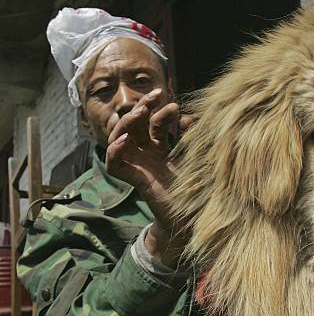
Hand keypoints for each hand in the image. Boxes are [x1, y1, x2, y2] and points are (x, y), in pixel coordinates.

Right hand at [106, 88, 193, 266]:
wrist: (194, 218)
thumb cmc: (198, 189)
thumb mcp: (197, 159)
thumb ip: (192, 140)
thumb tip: (188, 119)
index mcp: (162, 148)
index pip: (154, 123)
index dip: (159, 110)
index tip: (174, 104)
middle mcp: (147, 155)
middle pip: (136, 125)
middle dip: (143, 108)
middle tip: (155, 97)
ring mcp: (139, 166)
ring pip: (120, 138)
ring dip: (127, 123)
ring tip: (140, 113)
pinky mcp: (133, 181)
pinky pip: (114, 164)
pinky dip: (114, 151)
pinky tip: (125, 141)